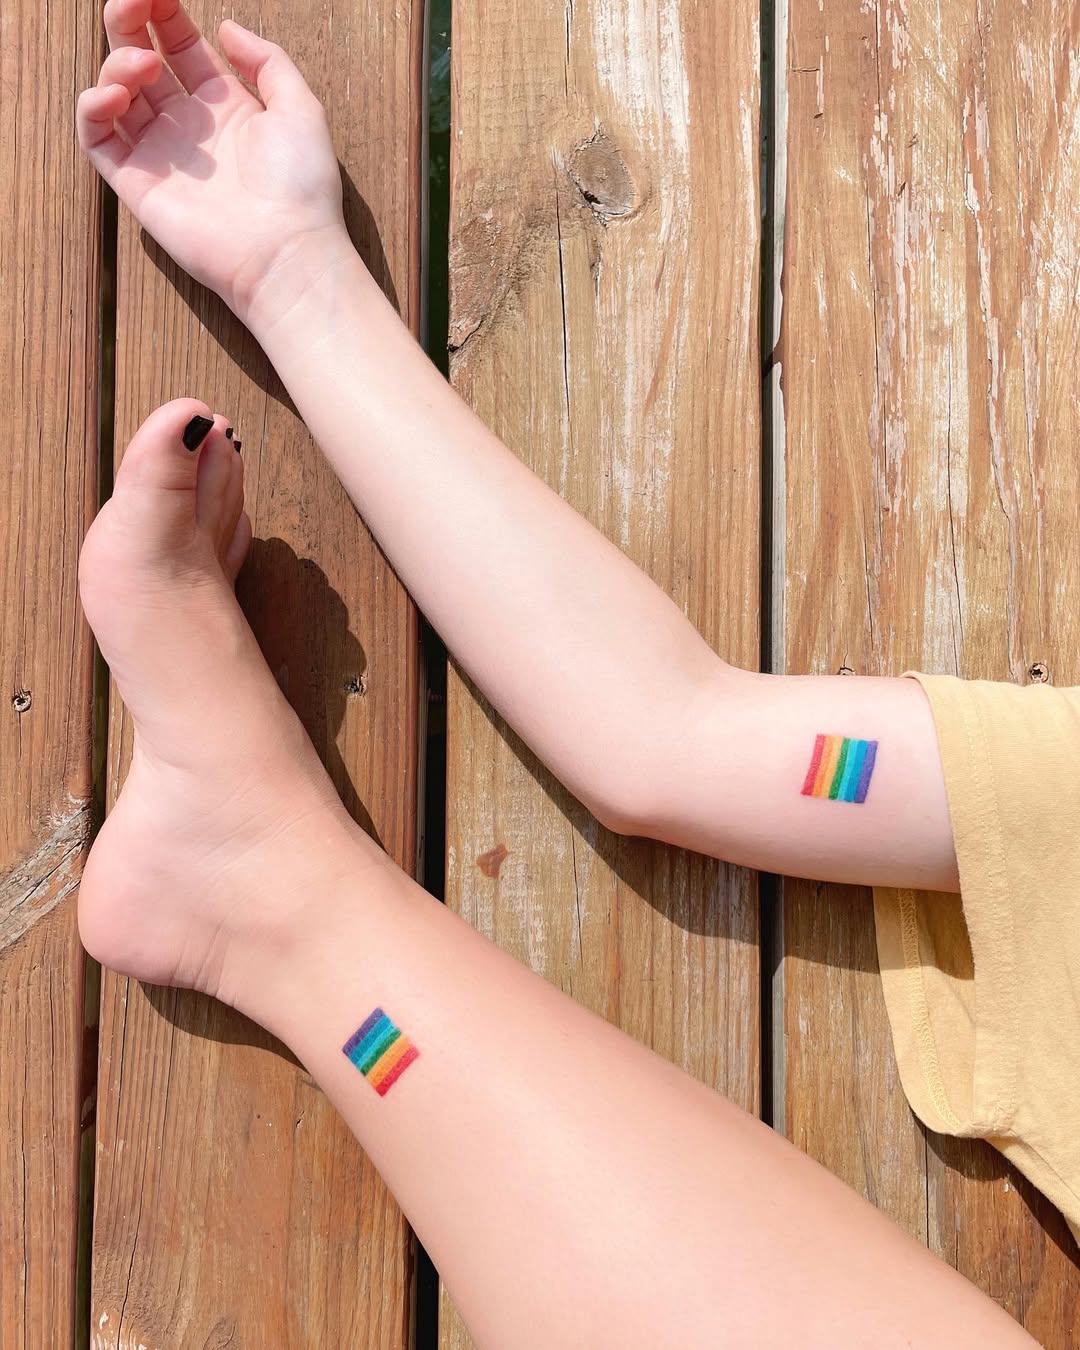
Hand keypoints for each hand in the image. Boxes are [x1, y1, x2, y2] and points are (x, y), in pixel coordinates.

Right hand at [77, 0, 348, 323]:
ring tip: (142, 65)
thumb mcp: (301, 108)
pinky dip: (93, 108)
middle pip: (142, 59)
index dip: (164, 12)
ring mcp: (160, 155)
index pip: (181, 46)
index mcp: (226, 106)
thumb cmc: (302, 188)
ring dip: (118, 63)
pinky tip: (114, 96)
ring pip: (116, 93)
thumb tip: (226, 26)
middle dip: (130, 22)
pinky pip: (96, 139)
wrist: (287, 253)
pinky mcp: (137, 184)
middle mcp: (189, 127)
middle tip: (131, 2)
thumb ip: (267, 61)